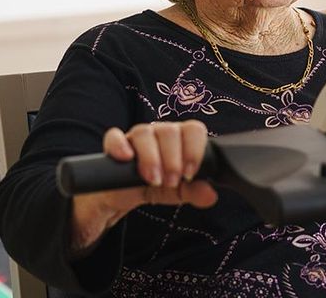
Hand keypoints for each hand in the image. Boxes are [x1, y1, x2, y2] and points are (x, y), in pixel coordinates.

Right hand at [70, 120, 217, 253]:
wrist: (122, 197)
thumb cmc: (153, 186)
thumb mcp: (175, 193)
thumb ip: (193, 192)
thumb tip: (211, 195)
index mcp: (180, 139)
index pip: (193, 130)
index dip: (194, 150)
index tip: (190, 173)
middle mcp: (159, 133)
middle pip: (170, 131)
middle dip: (173, 160)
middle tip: (171, 182)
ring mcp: (136, 136)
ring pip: (145, 132)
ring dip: (151, 158)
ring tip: (153, 180)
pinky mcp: (114, 145)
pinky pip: (114, 136)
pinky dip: (121, 146)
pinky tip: (127, 158)